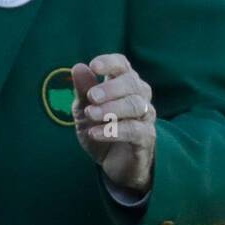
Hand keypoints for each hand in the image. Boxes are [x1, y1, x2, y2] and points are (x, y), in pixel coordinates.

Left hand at [72, 54, 155, 193]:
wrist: (111, 161)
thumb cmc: (99, 128)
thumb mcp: (84, 109)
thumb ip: (82, 90)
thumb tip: (77, 67)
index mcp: (123, 84)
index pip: (122, 65)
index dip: (110, 63)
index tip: (94, 66)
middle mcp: (139, 96)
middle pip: (131, 83)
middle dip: (110, 88)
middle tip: (91, 97)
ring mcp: (146, 116)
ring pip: (135, 105)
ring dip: (110, 109)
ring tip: (90, 114)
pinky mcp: (146, 137)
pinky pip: (135, 130)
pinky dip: (113, 131)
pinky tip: (95, 133)